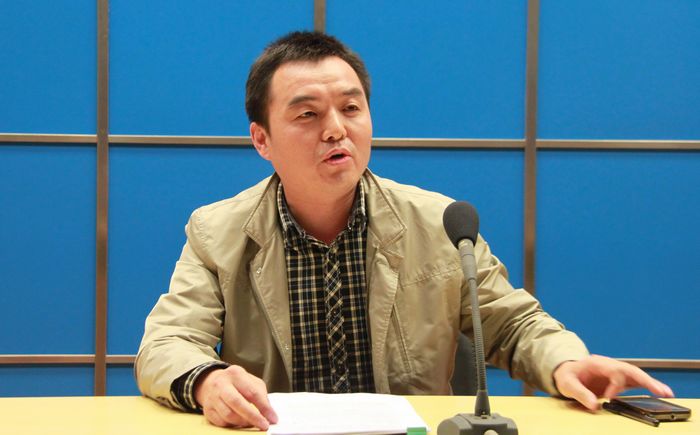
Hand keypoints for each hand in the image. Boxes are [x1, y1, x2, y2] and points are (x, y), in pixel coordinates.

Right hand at [194, 365, 277, 429]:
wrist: (211, 382)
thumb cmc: (236, 383)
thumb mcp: (251, 382)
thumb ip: (261, 395)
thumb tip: (269, 413)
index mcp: (236, 373)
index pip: (252, 392)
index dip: (264, 407)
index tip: (273, 418)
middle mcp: (221, 384)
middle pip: (237, 402)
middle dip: (253, 416)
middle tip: (263, 425)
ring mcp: (212, 397)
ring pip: (228, 415)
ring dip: (243, 422)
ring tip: (251, 423)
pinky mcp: (207, 409)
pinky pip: (221, 422)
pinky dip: (232, 425)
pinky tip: (239, 422)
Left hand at [552, 354, 673, 410]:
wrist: (566, 371)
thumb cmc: (566, 375)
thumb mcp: (567, 383)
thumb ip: (579, 393)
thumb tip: (594, 405)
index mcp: (598, 363)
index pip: (614, 370)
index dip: (615, 385)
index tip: (608, 398)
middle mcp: (609, 366)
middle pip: (631, 370)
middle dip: (647, 380)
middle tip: (661, 391)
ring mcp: (615, 372)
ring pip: (637, 375)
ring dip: (651, 384)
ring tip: (667, 393)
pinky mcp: (618, 381)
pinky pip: (635, 382)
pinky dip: (647, 387)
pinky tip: (658, 394)